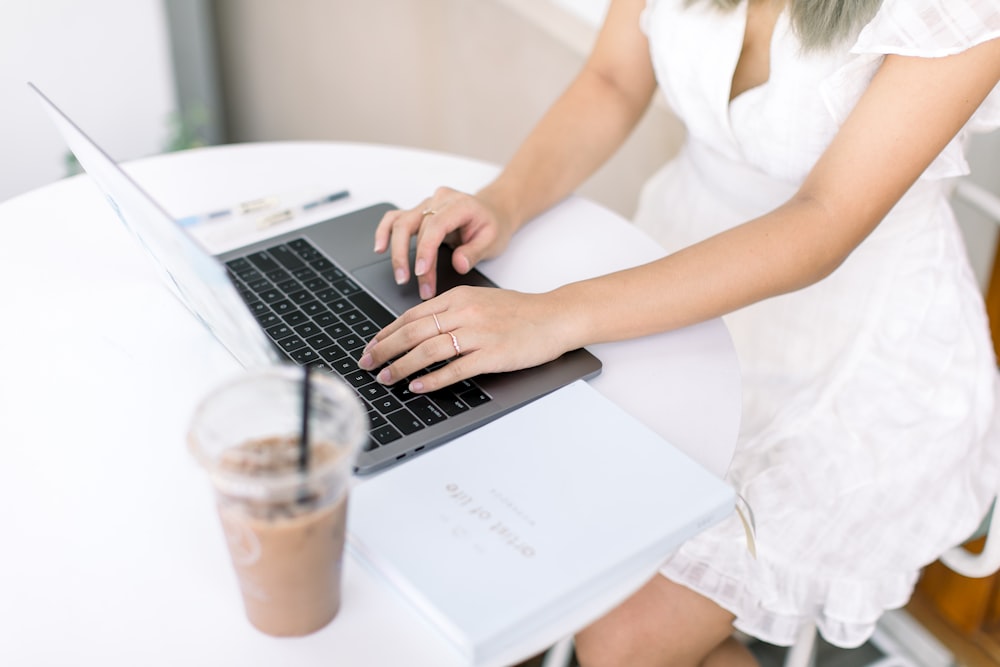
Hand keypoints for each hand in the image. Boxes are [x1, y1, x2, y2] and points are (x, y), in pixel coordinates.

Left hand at [357, 286, 570, 392]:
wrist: (554, 317)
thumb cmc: (520, 312)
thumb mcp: (480, 301)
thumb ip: (451, 311)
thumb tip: (421, 328)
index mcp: (459, 297)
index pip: (412, 315)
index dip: (387, 332)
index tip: (371, 345)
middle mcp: (465, 313)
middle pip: (413, 332)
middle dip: (384, 349)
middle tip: (367, 363)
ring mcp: (478, 334)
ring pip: (428, 350)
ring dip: (402, 366)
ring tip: (386, 378)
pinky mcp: (492, 355)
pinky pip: (455, 368)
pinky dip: (432, 378)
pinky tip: (417, 386)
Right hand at [373, 187, 514, 299]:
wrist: (494, 211)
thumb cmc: (493, 225)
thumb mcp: (493, 241)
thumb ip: (475, 252)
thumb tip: (458, 264)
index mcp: (459, 205)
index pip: (435, 226)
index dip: (425, 250)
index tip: (421, 273)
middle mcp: (440, 200)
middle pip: (413, 225)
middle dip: (409, 258)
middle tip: (411, 283)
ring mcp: (427, 204)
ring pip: (400, 222)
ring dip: (395, 250)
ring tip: (399, 275)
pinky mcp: (419, 212)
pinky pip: (395, 218)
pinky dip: (384, 232)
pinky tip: (380, 248)